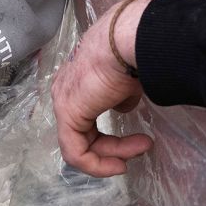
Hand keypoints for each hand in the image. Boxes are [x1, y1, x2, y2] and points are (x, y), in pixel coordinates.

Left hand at [51, 0, 156, 176]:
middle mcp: (64, 92)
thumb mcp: (126, 82)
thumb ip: (120, 97)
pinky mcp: (66, 113)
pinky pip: (76, 151)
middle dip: (115, 148)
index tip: (140, 142)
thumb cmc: (129, 55)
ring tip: (140, 149)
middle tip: (142, 147)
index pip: (87, 121)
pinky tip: (119, 163)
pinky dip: (96, 164)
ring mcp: (63, 102)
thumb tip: (122, 105)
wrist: (124, 42)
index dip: (111, 139)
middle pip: (84, 135)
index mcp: (77, 83)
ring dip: (111, 155)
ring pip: (80, 145)